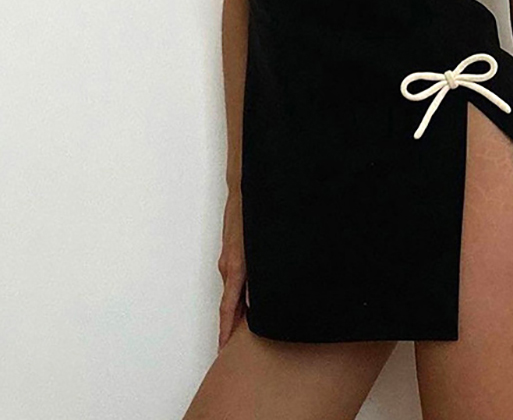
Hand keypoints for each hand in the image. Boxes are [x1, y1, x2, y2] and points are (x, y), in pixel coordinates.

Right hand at [217, 190, 246, 351]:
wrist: (244, 187)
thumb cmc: (255, 211)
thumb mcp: (263, 245)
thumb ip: (261, 273)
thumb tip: (257, 299)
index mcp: (236, 267)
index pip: (228, 308)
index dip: (226, 331)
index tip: (223, 350)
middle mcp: (229, 266)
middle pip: (230, 304)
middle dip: (231, 327)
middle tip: (233, 350)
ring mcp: (228, 258)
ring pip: (232, 290)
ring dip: (236, 310)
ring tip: (243, 330)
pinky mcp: (233, 251)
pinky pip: (234, 278)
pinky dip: (239, 293)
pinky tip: (247, 298)